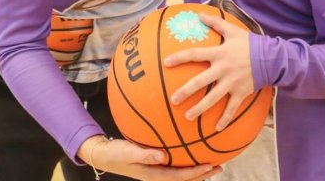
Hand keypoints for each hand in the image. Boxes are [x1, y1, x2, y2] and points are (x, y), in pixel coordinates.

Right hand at [77, 135, 220, 179]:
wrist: (105, 155)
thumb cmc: (116, 154)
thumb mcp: (128, 152)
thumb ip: (144, 154)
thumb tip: (162, 156)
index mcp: (154, 175)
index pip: (180, 177)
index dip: (196, 173)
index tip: (210, 166)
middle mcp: (159, 174)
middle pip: (185, 177)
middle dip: (203, 173)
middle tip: (220, 166)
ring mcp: (157, 169)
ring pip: (182, 170)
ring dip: (197, 167)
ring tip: (212, 160)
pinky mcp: (155, 162)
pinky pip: (175, 162)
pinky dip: (185, 156)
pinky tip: (191, 146)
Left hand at [164, 13, 253, 131]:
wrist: (271, 58)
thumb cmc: (249, 43)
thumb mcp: (233, 30)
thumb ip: (215, 22)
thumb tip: (199, 14)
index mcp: (219, 54)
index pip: (195, 54)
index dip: (180, 57)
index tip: (166, 62)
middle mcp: (223, 70)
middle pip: (200, 82)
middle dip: (186, 91)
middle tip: (173, 100)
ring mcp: (232, 83)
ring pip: (213, 99)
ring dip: (199, 108)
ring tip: (187, 117)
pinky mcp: (241, 93)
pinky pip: (231, 108)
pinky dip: (224, 119)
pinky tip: (216, 129)